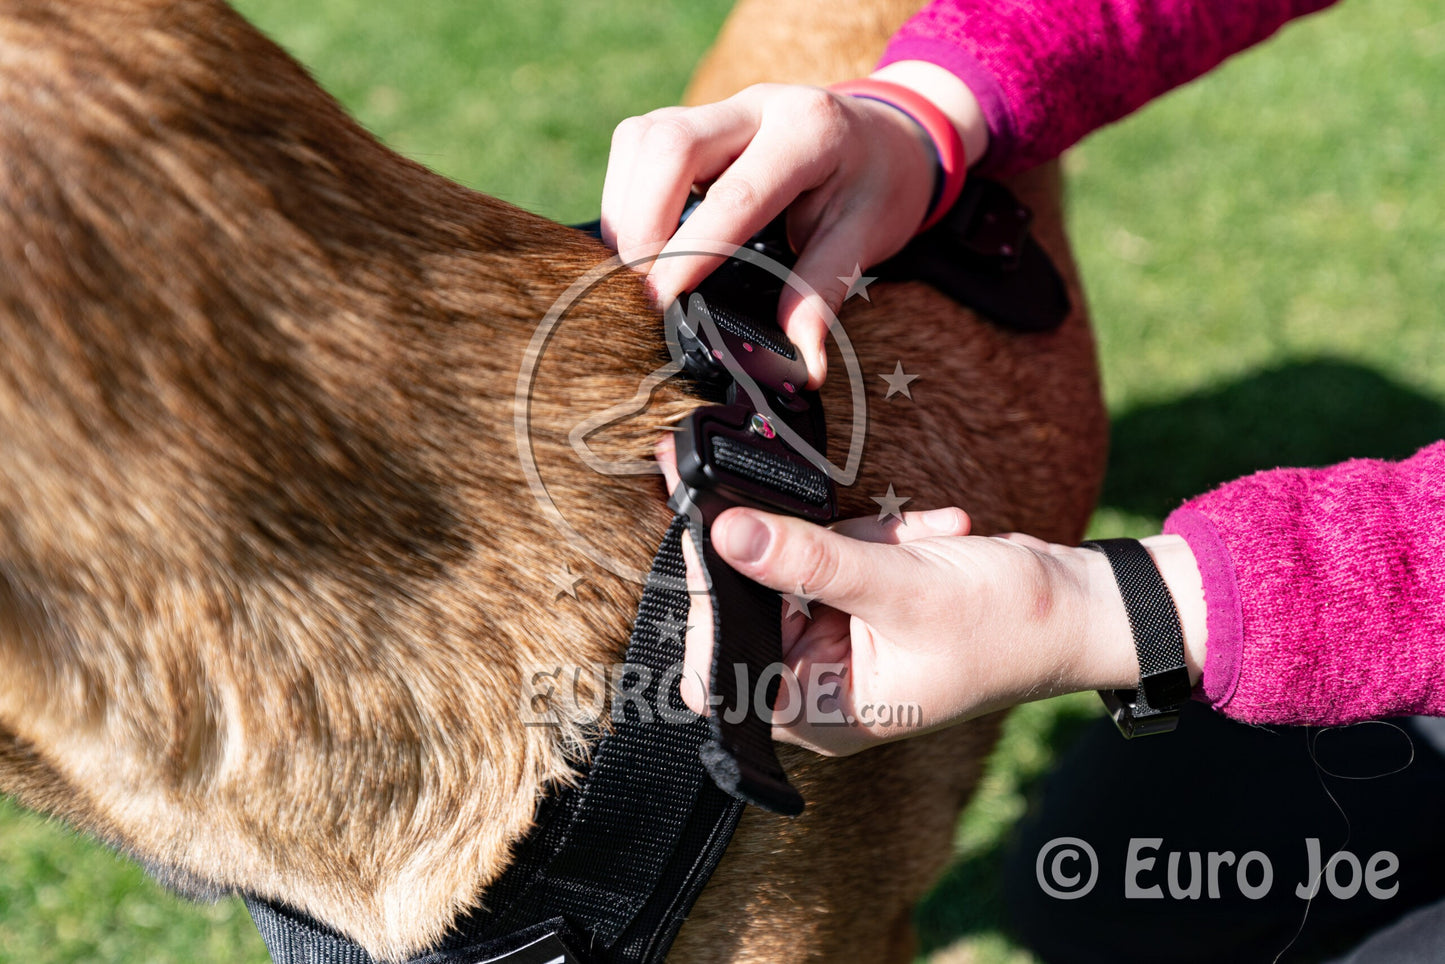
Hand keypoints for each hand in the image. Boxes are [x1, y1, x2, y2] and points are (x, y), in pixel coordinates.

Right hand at [602, 62, 987, 387]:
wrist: (886, 138)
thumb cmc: (877, 186)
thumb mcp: (867, 239)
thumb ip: (823, 293)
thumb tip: (802, 364)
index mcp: (810, 132)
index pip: (735, 194)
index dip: (690, 252)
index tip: (662, 302)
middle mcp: (758, 107)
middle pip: (669, 142)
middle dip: (642, 220)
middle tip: (646, 288)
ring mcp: (721, 109)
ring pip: (642, 138)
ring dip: (628, 208)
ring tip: (641, 270)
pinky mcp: (694, 120)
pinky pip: (637, 147)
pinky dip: (628, 197)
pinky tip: (644, 242)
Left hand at [656, 441, 1206, 756]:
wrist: (1080, 606)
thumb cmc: (1006, 625)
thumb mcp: (900, 587)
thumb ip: (810, 561)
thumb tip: (728, 536)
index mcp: (822, 711)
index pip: (719, 672)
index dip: (714, 610)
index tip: (731, 542)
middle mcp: (824, 685)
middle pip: (759, 606)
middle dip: (811, 558)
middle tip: (868, 539)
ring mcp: (845, 643)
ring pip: (801, 569)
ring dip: (859, 542)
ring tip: (920, 542)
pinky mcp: (865, 606)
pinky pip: (840, 557)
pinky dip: (882, 539)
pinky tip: (936, 535)